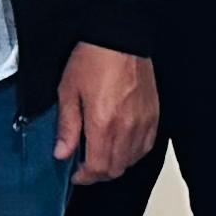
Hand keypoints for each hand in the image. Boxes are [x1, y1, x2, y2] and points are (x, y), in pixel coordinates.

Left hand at [55, 43, 158, 185]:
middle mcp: (127, 129)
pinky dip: (132, 153)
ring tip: (101, 155)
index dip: (84, 177)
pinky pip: (145, 147)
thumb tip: (62, 153)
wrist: (120, 38)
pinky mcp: (153, 116)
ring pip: (131, 161)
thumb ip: (67, 127)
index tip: (75, 174)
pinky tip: (121, 145)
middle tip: (85, 166)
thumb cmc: (93, 59)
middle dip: (97, 173)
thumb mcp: (68, 91)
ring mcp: (143, 123)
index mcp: (104, 124)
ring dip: (115, 164)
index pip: (97, 168)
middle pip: (115, 169)